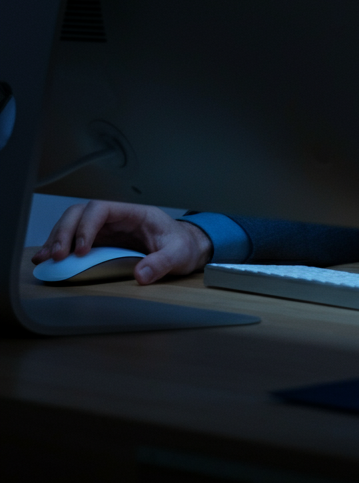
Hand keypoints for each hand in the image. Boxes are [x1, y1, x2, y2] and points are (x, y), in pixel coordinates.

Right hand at [30, 200, 212, 284]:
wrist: (188, 248)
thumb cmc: (184, 245)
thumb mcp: (180, 254)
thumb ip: (163, 262)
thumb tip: (141, 274)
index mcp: (136, 214)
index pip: (103, 208)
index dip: (87, 225)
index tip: (82, 249)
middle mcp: (118, 218)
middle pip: (82, 213)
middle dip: (65, 231)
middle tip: (57, 256)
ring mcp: (108, 229)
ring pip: (74, 224)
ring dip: (57, 239)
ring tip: (45, 259)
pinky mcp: (102, 243)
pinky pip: (76, 240)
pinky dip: (61, 248)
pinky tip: (48, 260)